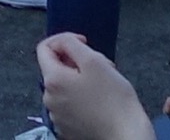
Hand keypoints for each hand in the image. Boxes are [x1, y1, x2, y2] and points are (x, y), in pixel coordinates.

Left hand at [34, 34, 152, 139]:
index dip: (63, 39)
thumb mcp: (95, 61)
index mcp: (52, 80)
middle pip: (56, 68)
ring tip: (104, 83)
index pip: (44, 48)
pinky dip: (81, 96)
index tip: (84, 42)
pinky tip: (100, 101)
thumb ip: (72, 44)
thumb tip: (62, 42)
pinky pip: (69, 104)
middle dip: (76, 61)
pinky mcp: (67, 128)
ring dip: (80, 79)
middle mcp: (49, 100)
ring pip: (64, 86)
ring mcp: (57, 116)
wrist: (125, 135)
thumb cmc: (113, 98)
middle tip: (101, 65)